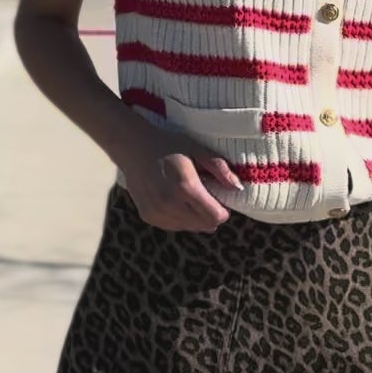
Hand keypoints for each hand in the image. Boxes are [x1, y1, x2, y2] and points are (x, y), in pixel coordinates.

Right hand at [119, 122, 243, 232]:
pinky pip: (174, 226)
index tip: (219, 198)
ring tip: (187, 195)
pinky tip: (175, 199)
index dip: (223, 210)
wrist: (133, 147)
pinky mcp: (148, 216)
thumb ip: (220, 169)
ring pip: (189, 228)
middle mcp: (170, 204)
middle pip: (204, 225)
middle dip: (211, 214)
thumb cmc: (169, 145)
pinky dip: (180, 218)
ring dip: (195, 217)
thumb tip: (238, 188)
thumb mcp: (198, 149)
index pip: (215, 217)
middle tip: (205, 195)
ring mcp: (157, 212)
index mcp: (185, 187)